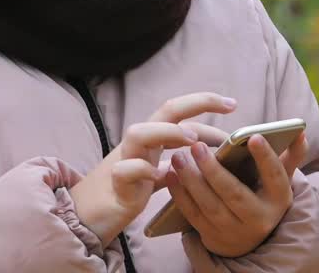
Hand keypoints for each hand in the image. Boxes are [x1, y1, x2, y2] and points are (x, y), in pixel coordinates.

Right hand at [69, 92, 236, 244]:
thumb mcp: (156, 173)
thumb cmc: (124, 191)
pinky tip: (158, 175)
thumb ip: (178, 163)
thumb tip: (208, 157)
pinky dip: (141, 170)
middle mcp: (139, 143)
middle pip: (165, 110)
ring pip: (140, 132)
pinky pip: (125, 170)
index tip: (233, 105)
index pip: (180, 112)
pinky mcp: (115, 185)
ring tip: (192, 139)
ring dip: (168, 132)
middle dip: (198, 102)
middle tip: (229, 106)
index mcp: (152, 139)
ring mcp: (124, 160)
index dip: (205, 105)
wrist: (86, 215)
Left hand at [166, 130, 308, 257]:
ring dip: (191, 181)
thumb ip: (291, 155)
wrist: (250, 237)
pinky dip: (180, 195)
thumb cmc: (264, 195)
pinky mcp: (212, 236)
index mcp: (279, 199)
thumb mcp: (280, 179)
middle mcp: (258, 218)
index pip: (275, 176)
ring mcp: (234, 231)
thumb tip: (301, 131)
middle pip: (234, 194)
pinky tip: (171, 175)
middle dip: (214, 171)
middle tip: (197, 146)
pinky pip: (193, 215)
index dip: (266, 158)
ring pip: (210, 205)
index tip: (254, 136)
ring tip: (178, 157)